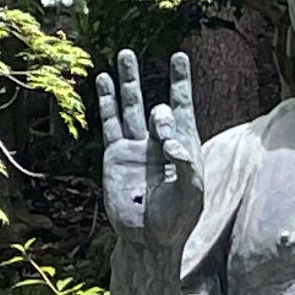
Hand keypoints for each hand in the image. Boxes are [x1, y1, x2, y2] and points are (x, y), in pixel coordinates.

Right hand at [99, 49, 202, 245]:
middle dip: (160, 114)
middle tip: (160, 125)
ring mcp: (135, 147)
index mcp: (184, 146)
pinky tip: (103, 80)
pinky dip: (106, 102)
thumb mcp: (190, 194)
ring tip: (125, 54)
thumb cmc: (177, 220)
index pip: (182, 106)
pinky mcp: (115, 155)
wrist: (148, 240)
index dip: (180, 82)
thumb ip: (185, 166)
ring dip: (128, 81)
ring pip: (131, 106)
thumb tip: (173, 140)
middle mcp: (159, 142)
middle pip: (157, 110)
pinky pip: (110, 123)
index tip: (179, 57)